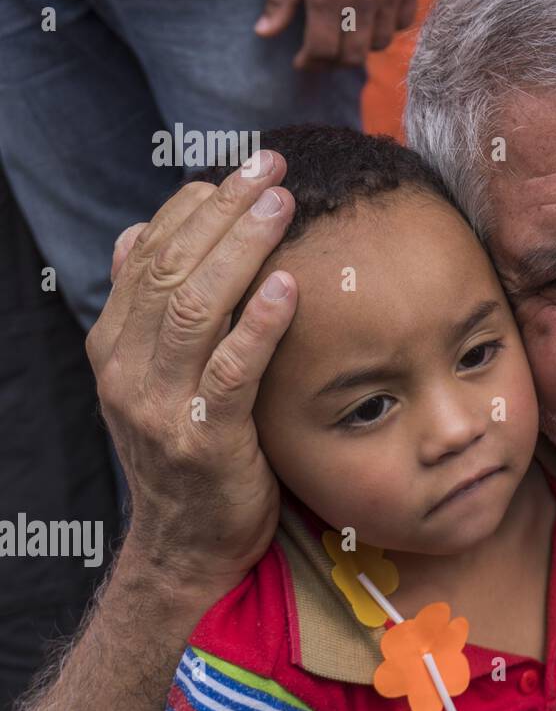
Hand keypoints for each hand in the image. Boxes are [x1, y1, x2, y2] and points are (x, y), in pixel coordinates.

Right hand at [86, 152, 297, 598]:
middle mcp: (125, 368)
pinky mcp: (206, 438)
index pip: (145, 252)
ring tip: (282, 204)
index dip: (191, 206)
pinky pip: (230, 370)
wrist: (188, 542)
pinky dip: (258, 324)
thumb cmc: (189, 446)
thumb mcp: (154, 375)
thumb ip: (146, 309)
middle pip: (170, 267)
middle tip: (272, 168)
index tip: (239, 171)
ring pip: (194, 307)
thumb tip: (131, 233)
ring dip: (241, 248)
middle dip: (222, 210)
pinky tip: (288, 284)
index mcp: (112, 343)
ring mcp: (160, 404)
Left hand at [254, 0, 420, 69]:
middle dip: (335, 61)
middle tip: (324, 54)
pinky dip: (387, 27)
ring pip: (380, 42)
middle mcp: (362, 1)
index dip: (311, 63)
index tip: (302, 62)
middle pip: (354, 55)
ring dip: (362, 45)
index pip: (323, 50)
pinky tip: (373, 17)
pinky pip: (403, 22)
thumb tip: (265, 32)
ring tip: (348, 34)